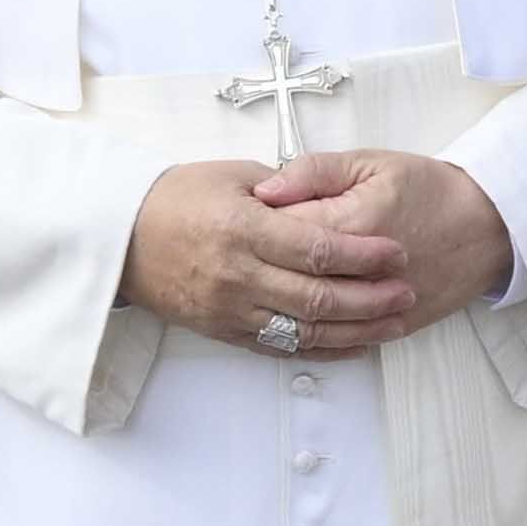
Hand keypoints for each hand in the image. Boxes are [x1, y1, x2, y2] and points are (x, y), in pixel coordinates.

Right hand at [124, 149, 474, 356]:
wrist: (119, 238)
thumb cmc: (177, 198)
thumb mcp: (233, 176)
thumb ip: (287, 188)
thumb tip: (332, 200)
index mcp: (244, 230)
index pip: (318, 249)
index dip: (365, 256)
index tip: (398, 254)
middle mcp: (239, 275)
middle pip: (319, 297)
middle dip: (372, 298)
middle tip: (407, 290)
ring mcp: (231, 310)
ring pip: (306, 331)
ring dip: (358, 330)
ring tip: (395, 322)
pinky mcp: (225, 332)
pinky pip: (282, 348)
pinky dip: (323, 349)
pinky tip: (356, 342)